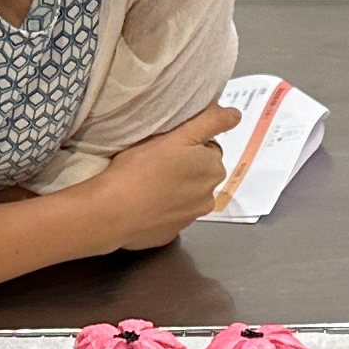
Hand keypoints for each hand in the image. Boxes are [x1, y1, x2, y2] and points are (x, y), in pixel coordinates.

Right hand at [82, 104, 239, 251]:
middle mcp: (208, 197)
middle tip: (156, 161)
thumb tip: (235, 115)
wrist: (113, 212)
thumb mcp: (178, 135)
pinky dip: (162, 208)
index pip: (208, 149)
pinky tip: (145, 202)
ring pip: (186, 195)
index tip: (168, 145)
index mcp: (212, 169)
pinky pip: (170, 215)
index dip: (188, 144)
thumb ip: (210, 122)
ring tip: (149, 182)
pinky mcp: (170, 234)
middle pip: (200, 173)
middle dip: (185, 167)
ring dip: (175, 188)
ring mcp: (189, 218)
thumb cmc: (142, 168)